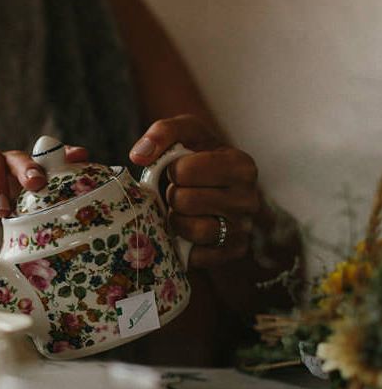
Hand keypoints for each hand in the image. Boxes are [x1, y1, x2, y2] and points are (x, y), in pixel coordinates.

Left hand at [129, 115, 259, 265]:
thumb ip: (162, 133)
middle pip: (185, 201)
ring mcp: (244, 229)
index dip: (173, 170)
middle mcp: (250, 198)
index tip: (182, 170)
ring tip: (184, 211)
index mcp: (241, 165)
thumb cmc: (198, 159)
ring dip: (178, 220)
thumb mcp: (184, 134)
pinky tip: (189, 232)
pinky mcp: (233, 253)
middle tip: (182, 192)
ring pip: (193, 230)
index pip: (184, 171)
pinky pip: (198, 255)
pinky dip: (185, 244)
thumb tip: (138, 155)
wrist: (214, 190)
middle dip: (174, 195)